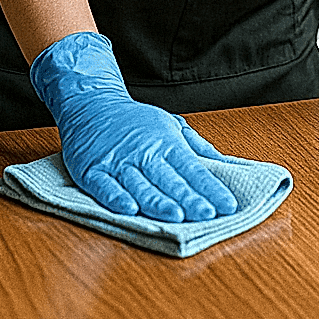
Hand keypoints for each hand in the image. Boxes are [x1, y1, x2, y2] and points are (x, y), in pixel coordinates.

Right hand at [30, 32, 237, 220]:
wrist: (90, 102)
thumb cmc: (134, 120)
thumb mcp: (169, 124)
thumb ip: (196, 146)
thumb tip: (225, 164)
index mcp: (165, 142)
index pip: (192, 169)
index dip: (210, 188)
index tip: (227, 205)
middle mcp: (143, 152)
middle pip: (169, 179)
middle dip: (189, 198)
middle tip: (207, 214)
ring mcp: (117, 162)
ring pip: (140, 186)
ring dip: (158, 202)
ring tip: (177, 216)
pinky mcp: (92, 170)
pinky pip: (104, 187)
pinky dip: (116, 198)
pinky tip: (129, 209)